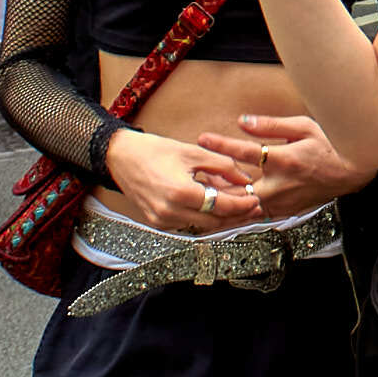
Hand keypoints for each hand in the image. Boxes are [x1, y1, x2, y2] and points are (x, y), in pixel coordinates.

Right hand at [105, 125, 259, 234]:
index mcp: (180, 192)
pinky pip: (189, 224)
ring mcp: (162, 221)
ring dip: (221, 216)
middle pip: (214, 221)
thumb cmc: (155, 151)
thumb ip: (223, 166)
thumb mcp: (194, 153)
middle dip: (236, 214)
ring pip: (203, 225)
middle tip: (254, 206)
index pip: (221, 206)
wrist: (121, 157)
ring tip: (237, 204)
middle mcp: (170, 212)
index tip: (256, 200)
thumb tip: (245, 179)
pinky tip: (214, 206)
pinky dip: (204, 216)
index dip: (242, 205)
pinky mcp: (158, 223)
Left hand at [203, 112, 362, 220]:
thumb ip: (270, 125)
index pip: (246, 151)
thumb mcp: (303, 126)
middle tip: (194, 179)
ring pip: (246, 206)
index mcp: (285, 160)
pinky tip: (226, 207)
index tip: (203, 138)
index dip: (222, 144)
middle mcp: (281, 184)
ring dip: (225, 200)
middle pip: (239, 190)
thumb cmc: (331, 144)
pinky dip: (240, 211)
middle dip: (215, 185)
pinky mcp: (285, 210)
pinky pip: (257, 214)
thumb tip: (243, 121)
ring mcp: (283, 201)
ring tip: (202, 195)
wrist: (353, 171)